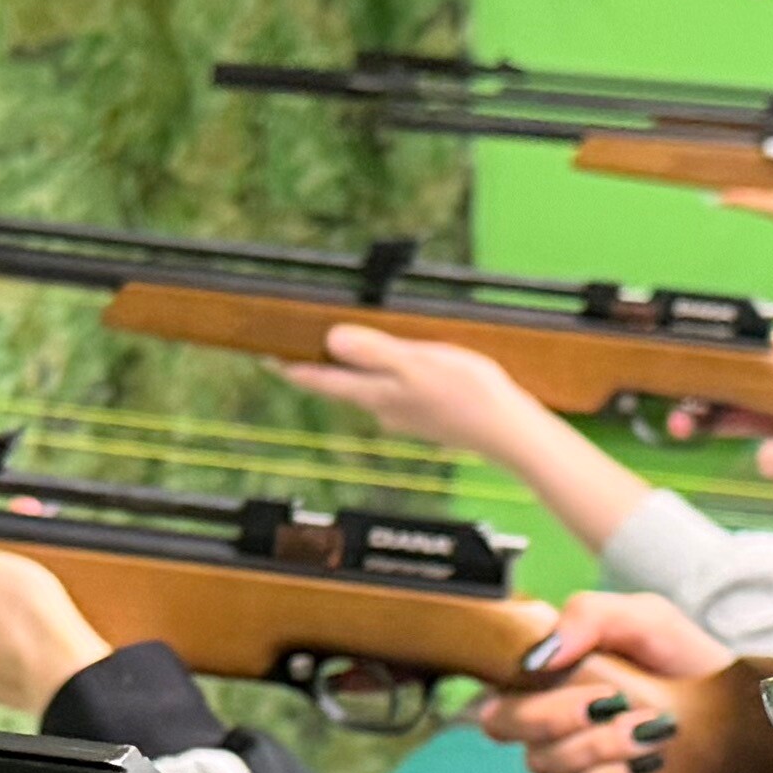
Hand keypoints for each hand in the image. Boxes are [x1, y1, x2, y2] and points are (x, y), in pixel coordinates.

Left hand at [274, 319, 550, 460]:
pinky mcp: (427, 417)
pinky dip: (386, 380)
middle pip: (340, 386)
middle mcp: (383, 409)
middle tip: (295, 354)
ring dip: (353, 374)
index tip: (265, 358)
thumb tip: (332, 339)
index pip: (321, 379)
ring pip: (368, 391)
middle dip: (319, 369)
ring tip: (341, 355)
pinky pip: (395, 394)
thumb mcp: (418, 363)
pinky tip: (398, 372)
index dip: (291, 367)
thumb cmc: (467, 394)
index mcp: (375, 394)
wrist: (507, 433)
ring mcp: (405, 416)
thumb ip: (374, 351)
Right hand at [482, 588, 729, 772]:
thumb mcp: (646, 618)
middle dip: (557, 714)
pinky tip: (648, 765)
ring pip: (543, 763)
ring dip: (599, 745)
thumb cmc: (687, 662)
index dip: (514, 687)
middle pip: (504, 725)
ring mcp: (572, 760)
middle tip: (614, 702)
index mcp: (553, 673)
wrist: (738, 720)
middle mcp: (553, 718)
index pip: (495, 684)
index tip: (562, 676)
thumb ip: (588, 616)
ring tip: (653, 730)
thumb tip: (536, 659)